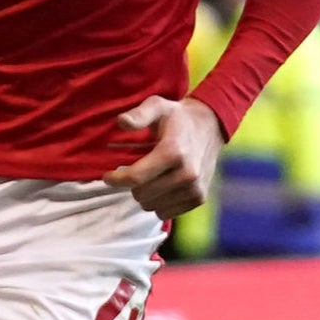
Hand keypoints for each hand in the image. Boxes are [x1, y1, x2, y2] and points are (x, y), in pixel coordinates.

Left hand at [105, 97, 222, 219]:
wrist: (211, 126)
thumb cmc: (177, 117)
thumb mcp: (157, 106)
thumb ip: (139, 115)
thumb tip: (121, 122)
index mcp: (174, 151)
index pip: (135, 178)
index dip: (116, 179)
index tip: (108, 176)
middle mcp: (187, 173)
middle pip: (141, 195)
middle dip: (133, 185)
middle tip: (138, 170)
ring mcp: (195, 188)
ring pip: (151, 206)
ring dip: (146, 194)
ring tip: (153, 177)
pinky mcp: (199, 198)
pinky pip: (165, 213)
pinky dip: (159, 202)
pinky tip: (164, 185)